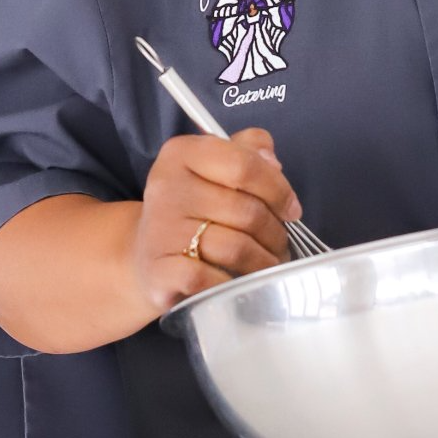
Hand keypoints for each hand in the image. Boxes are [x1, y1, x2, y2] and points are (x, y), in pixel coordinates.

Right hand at [132, 128, 300, 311]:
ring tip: (269, 264)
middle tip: (281, 245)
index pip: (244, 165)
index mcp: (182, 152)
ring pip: (236, 247)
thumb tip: (273, 163)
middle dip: (275, 233)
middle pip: (246, 210)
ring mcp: (161, 229)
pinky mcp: (160, 270)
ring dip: (263, 261)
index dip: (278, 189)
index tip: (291, 210)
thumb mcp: (215, 168)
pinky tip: (239, 284)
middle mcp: (166, 186)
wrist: (146, 255)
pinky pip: (212, 279)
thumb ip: (248, 153)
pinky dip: (233, 284)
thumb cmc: (193, 208)